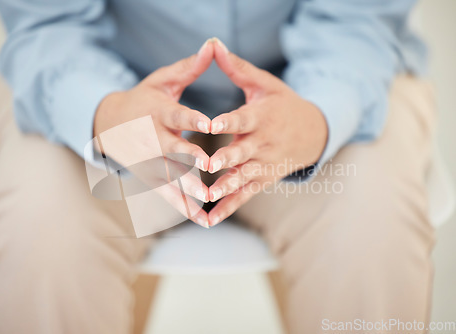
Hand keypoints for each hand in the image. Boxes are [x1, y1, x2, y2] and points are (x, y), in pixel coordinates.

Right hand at [93, 40, 215, 227]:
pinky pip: (167, 193)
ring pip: (171, 175)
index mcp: (158, 112)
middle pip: (173, 149)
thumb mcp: (162, 81)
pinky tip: (201, 219)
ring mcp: (149, 160)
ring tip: (207, 201)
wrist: (109, 123)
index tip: (210, 123)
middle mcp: (152, 138)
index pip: (177, 115)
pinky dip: (182, 206)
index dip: (193, 119)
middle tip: (209, 164)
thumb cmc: (143, 99)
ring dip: (188, 188)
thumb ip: (188, 68)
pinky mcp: (150, 176)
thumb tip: (212, 45)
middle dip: (190, 157)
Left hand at [207, 39, 327, 225]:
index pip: (242, 119)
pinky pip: (245, 195)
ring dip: (225, 187)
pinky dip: (228, 207)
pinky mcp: (263, 180)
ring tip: (208, 196)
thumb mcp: (265, 84)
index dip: (227, 122)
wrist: (314, 132)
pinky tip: (210, 219)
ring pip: (242, 177)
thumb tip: (214, 44)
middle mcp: (264, 143)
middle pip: (242, 152)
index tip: (210, 124)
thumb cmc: (284, 104)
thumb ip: (238, 68)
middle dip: (225, 159)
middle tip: (208, 164)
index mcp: (262, 117)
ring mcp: (264, 164)